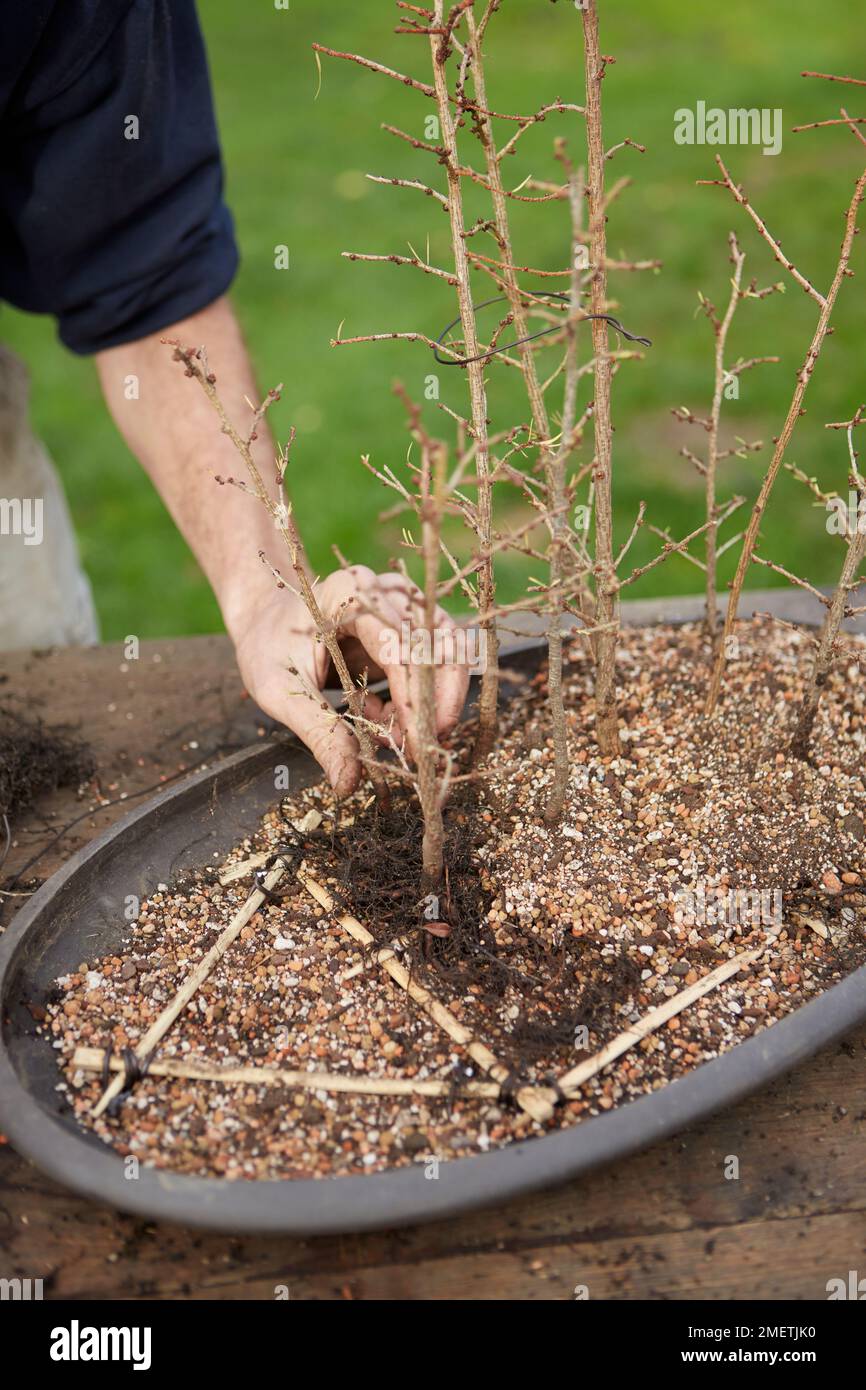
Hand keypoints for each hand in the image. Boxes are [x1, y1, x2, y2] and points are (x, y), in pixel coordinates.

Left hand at [231, 566, 470, 795]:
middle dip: (436, 703)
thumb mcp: (280, 691)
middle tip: (423, 750)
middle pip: (438, 645)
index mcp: (352, 594)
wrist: (263, 619)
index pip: (401, 648)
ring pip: (448, 653)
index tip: (416, 747)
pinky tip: (383, 719)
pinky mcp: (409, 629)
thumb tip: (348, 783)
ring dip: (433, 702)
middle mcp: (387, 592)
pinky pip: (434, 665)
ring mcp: (403, 607)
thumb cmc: (267, 647)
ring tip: (396, 737)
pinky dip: (418, 700)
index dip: (414, 700)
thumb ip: (319, 732)